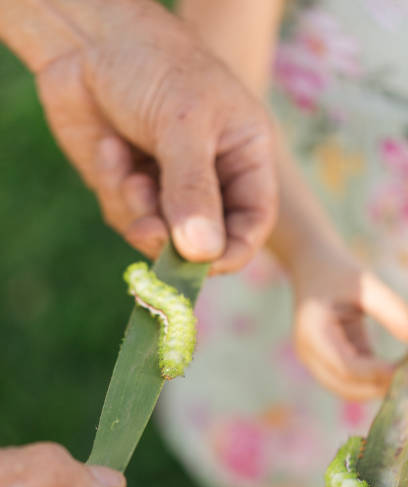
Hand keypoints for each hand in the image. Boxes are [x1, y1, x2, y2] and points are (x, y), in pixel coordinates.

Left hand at [31, 0, 276, 272]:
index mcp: (244, 158)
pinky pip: (124, 215)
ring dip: (138, 211)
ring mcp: (168, 186)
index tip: (200, 265)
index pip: (250, 224)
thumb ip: (194, 190)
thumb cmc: (155, 66)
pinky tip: (110, 150)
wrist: (90, 39)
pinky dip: (114, 190)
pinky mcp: (129, 188)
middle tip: (146, 229)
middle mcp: (210, 178)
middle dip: (172, 240)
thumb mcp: (185, 123)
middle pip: (202, 240)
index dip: (229, 252)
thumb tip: (203, 254)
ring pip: (158, 235)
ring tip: (129, 173)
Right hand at [293, 246, 407, 399]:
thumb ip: (394, 313)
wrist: (311, 266)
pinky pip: (352, 380)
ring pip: (349, 389)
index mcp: (313, 331)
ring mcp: (316, 359)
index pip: (345, 366)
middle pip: (345, 386)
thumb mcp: (367, 286)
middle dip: (380, 387)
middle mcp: (309, 352)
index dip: (378, 374)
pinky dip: (374, 378)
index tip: (405, 371)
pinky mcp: (327, 360)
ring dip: (378, 386)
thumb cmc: (338, 271)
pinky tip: (397, 368)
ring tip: (404, 371)